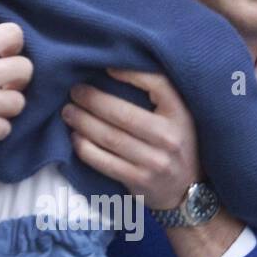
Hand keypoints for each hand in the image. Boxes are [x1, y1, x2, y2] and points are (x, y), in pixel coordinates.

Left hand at [60, 67, 200, 209]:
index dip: (130, 74)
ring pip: (109, 138)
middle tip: (75, 91)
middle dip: (92, 100)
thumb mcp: (180, 115)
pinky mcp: (138, 181)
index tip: (106, 67)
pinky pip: (104, 162)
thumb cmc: (177, 143)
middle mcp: (169, 138)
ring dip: (83, 122)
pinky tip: (75, 137)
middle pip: (122, 114)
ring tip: (69, 111)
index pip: (158, 85)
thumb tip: (115, 69)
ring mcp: (154, 162)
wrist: (187, 190)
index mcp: (180, 114)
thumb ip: (158, 95)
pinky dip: (84, 148)